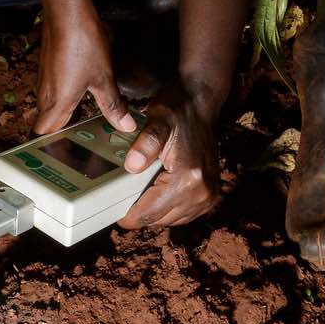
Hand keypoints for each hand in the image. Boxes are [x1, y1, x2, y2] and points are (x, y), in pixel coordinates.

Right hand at [33, 7, 135, 134]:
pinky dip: (65, 95)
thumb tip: (124, 126)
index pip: (43, 133)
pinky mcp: (48, 64)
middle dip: (62, 130)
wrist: (67, 9)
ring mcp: (45, 77)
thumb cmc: (83, 43)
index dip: (53, 143)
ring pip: (50, 104)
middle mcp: (45, 93)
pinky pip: (53, 88)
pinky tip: (83, 89)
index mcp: (57, 102)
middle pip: (46, 120)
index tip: (69, 149)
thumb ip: (113, 105)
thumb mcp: (104, 77)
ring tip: (86, 116)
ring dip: (64, 111)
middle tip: (82, 137)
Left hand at [117, 82, 221, 228]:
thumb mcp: (158, 120)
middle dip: (140, 212)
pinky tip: (158, 192)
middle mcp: (202, 193)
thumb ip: (146, 143)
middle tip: (123, 197)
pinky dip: (169, 208)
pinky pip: (184, 214)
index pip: (150, 213)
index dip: (128, 217)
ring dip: (155, 211)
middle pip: (159, 220)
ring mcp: (209, 196)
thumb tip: (132, 165)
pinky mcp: (211, 195)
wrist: (201, 103)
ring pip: (171, 220)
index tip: (113, 211)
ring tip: (141, 192)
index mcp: (188, 178)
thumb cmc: (177, 110)